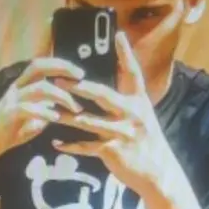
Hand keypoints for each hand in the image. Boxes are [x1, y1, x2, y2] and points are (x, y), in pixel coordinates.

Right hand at [0, 57, 83, 158]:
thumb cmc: (10, 131)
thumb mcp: (33, 118)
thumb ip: (46, 109)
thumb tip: (61, 106)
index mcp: (22, 85)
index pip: (42, 65)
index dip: (61, 65)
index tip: (80, 73)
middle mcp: (16, 87)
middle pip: (38, 66)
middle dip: (61, 68)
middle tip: (80, 77)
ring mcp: (12, 99)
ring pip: (38, 88)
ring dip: (60, 96)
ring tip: (75, 108)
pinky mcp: (8, 114)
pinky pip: (28, 108)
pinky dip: (44, 112)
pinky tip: (56, 118)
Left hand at [53, 32, 177, 196]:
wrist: (158, 172)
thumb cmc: (145, 142)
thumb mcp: (142, 117)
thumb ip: (126, 102)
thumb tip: (105, 87)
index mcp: (139, 102)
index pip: (133, 73)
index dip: (126, 54)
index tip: (119, 35)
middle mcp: (132, 114)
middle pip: (102, 95)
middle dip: (79, 87)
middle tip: (59, 80)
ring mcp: (122, 133)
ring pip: (88, 121)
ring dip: (66, 116)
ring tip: (50, 111)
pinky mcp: (113, 151)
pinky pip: (86, 147)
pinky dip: (70, 145)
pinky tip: (55, 142)